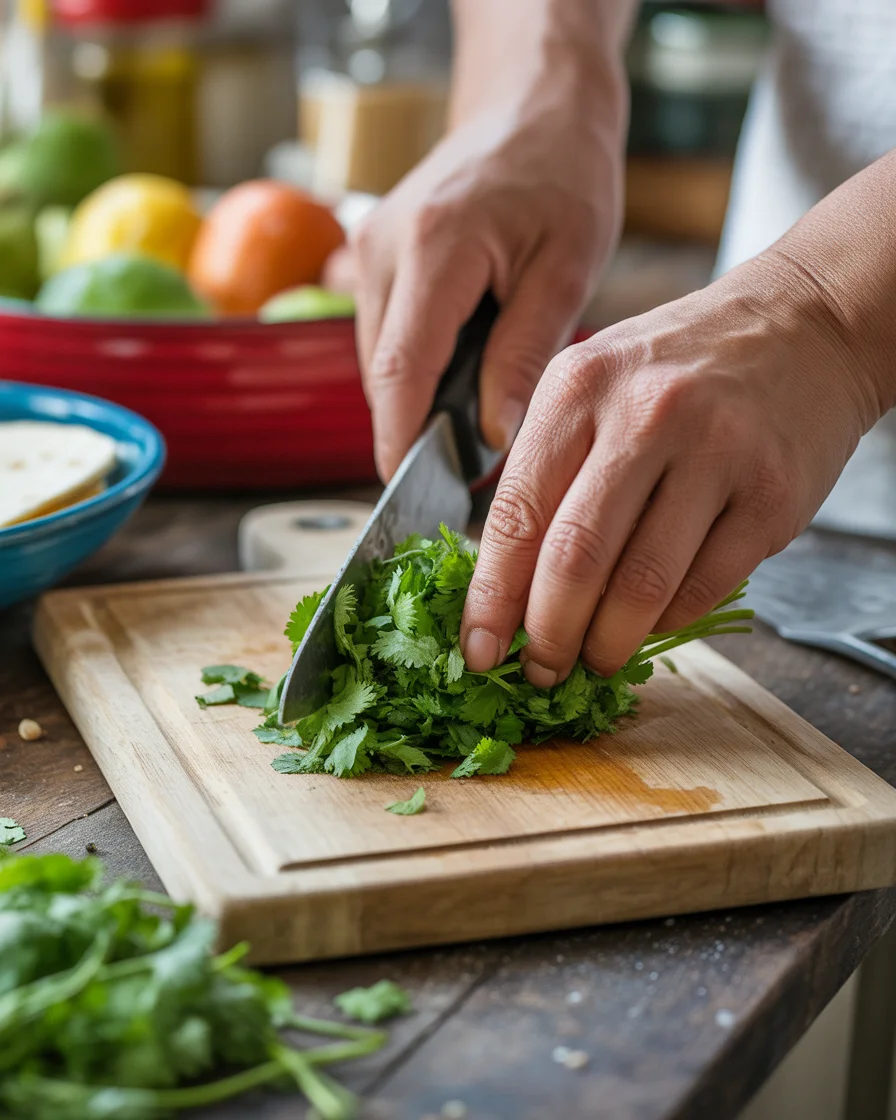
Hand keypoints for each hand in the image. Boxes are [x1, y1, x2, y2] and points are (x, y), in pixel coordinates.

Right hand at [350, 71, 625, 479]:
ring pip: (380, 359)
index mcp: (434, 247)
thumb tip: (491, 436)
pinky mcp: (374, 255)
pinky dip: (416, 370)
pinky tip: (460, 382)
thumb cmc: (561, 173)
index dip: (400, 441)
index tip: (413, 496)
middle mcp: (384, 247)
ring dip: (416, 401)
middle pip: (382, 373)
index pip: (399, 370)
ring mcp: (370, 249)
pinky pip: (386, 334)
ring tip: (471, 430)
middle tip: (465, 479)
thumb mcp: (565, 268)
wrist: (531, 103)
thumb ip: (524, 354)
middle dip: (413, 431)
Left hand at [460, 254, 882, 683]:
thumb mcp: (593, 382)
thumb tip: (503, 579)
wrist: (800, 326)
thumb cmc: (678, 366)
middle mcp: (645, 416)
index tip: (479, 650)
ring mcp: (716, 455)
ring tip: (594, 660)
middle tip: (540, 670)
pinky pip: (704, 588)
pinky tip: (651, 624)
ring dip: (608, 644)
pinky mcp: (771, 495)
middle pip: (574, 559)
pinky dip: (667, 623)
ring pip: (641, 587)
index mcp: (579, 388)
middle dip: (548, 635)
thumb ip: (546, 466)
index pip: (517, 514)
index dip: (492, 598)